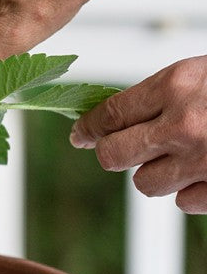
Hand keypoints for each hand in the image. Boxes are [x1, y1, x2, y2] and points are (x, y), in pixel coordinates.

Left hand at [70, 56, 206, 212]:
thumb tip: (123, 115)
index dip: (88, 127)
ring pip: (145, 183)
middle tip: (122, 148)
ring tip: (179, 154)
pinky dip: (190, 189)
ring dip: (155, 172)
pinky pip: (183, 201)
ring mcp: (201, 161)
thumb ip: (166, 93)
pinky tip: (202, 171)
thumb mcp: (202, 72)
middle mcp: (183, 125)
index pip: (110, 114)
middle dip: (112, 152)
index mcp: (177, 86)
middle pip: (113, 155)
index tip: (79, 134)